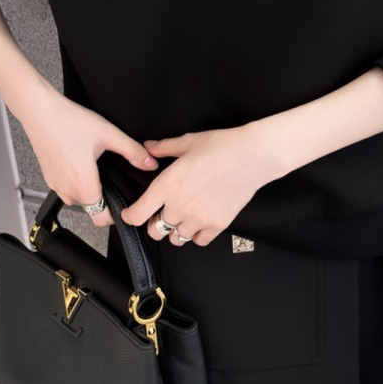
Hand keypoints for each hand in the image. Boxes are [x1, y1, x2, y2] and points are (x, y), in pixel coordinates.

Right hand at [17, 88, 157, 226]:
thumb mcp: (108, 134)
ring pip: (77, 200)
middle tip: (112, 179)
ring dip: (88, 191)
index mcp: (83, 183)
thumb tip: (150, 164)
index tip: (122, 202)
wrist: (39, 111)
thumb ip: (132, 151)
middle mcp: (67, 189)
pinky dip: (75, 183)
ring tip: (95, 170)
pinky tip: (80, 163)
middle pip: (90, 209)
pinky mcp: (48, 177)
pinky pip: (65, 189)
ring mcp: (55, 184)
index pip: (100, 218)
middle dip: (103, 199)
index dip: (114, 214)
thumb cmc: (69, 121)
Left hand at [118, 127, 275, 245]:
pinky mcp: (216, 225)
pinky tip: (200, 222)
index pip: (137, 215)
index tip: (131, 214)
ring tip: (183, 218)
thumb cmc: (220, 146)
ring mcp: (198, 219)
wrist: (252, 157)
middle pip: (155, 231)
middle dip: (154, 224)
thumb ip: (163, 147)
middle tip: (162, 214)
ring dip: (176, 231)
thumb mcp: (187, 142)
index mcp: (166, 186)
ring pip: (176, 239)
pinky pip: (199, 241)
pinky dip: (196, 235)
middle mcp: (178, 207)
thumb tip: (148, 147)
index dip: (130, 216)